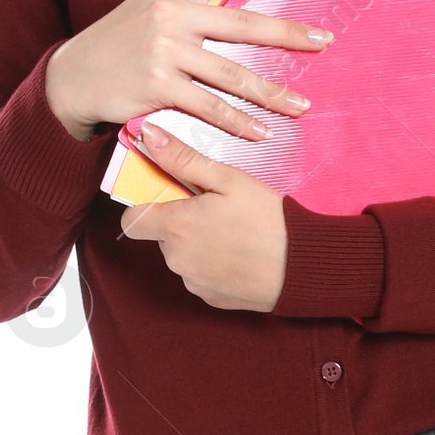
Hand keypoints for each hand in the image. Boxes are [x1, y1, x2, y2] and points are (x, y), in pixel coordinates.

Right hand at [45, 0, 329, 144]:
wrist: (71, 78)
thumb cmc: (117, 43)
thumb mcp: (149, 7)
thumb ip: (190, 5)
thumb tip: (236, 5)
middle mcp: (170, 13)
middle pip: (243, 23)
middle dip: (287, 34)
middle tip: (322, 41)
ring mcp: (164, 50)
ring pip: (231, 74)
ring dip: (270, 93)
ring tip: (300, 105)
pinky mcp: (157, 86)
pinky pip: (208, 107)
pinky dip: (237, 122)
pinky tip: (260, 131)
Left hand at [118, 124, 288, 311]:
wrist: (302, 268)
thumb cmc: (268, 221)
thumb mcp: (228, 180)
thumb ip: (183, 159)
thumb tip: (149, 135)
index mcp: (176, 227)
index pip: (132, 220)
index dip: (146, 205)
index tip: (170, 196)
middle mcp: (176, 260)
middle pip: (162, 235)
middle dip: (180, 220)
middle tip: (215, 208)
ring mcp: (193, 282)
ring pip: (182, 256)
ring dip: (196, 243)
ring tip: (232, 232)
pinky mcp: (210, 299)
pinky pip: (200, 276)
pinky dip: (212, 264)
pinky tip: (239, 254)